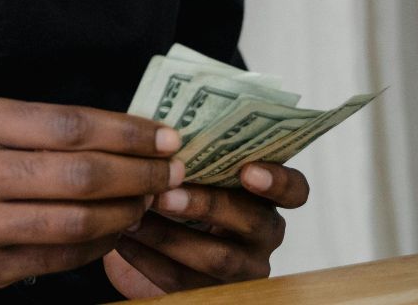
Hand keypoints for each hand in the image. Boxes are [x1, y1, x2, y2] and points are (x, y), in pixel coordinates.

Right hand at [0, 98, 184, 296]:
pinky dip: (99, 245)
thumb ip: (50, 129)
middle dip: (138, 174)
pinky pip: (60, 259)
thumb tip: (136, 134)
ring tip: (148, 202)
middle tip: (172, 172)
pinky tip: (116, 231)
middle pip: (79, 174)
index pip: (70, 125)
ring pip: (74, 221)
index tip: (166, 137)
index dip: (127, 133)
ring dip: (125, 212)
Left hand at [102, 162, 310, 296]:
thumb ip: (191, 155)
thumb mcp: (192, 173)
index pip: (295, 190)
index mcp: (267, 196)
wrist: (154, 247)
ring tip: (135, 215)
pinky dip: (149, 260)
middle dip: (207, 205)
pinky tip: (122, 241)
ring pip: (219, 257)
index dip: (277, 181)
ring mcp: (244, 270)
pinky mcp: (213, 294)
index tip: (248, 170)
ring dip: (171, 235)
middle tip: (165, 194)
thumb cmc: (179, 193)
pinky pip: (184, 282)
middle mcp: (265, 234)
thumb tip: (160, 129)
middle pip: (252, 222)